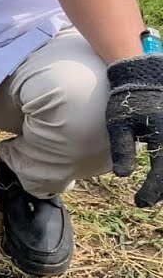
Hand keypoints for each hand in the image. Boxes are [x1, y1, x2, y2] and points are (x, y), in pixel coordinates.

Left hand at [106, 53, 162, 206]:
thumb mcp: (119, 124)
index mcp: (162, 137)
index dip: (152, 192)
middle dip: (162, 189)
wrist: (143, 75)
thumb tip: (123, 176)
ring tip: (154, 191)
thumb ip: (122, 150)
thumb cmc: (127, 100)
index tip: (140, 203)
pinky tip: (158, 175)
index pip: (161, 173)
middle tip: (148, 200)